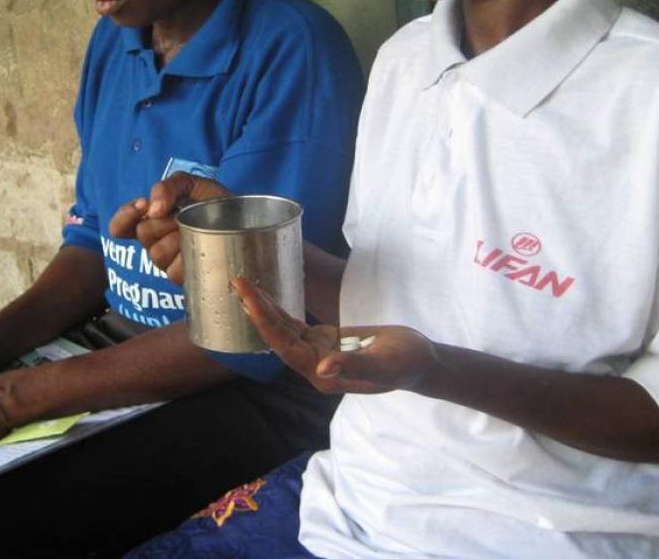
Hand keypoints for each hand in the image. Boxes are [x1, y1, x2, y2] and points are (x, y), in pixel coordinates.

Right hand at [108, 172, 230, 283]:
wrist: (246, 220)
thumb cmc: (216, 202)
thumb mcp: (191, 184)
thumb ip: (167, 187)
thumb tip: (151, 209)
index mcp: (154, 220)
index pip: (120, 226)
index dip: (124, 217)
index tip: (143, 205)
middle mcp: (157, 242)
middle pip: (143, 235)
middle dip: (164, 222)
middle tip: (183, 216)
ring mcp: (169, 261)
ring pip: (157, 255)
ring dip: (178, 239)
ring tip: (197, 231)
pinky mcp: (184, 277)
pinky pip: (174, 271)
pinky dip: (187, 258)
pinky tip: (202, 249)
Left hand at [234, 277, 439, 394]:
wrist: (421, 362)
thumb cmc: (406, 363)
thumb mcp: (383, 364)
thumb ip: (352, 365)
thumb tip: (321, 369)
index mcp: (323, 376)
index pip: (285, 347)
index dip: (266, 323)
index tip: (248, 299)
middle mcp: (314, 366)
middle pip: (278, 337)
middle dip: (257, 310)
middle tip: (237, 283)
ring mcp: (318, 354)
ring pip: (284, 330)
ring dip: (265, 308)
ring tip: (245, 285)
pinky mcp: (324, 341)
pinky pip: (295, 325)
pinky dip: (281, 310)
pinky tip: (268, 296)